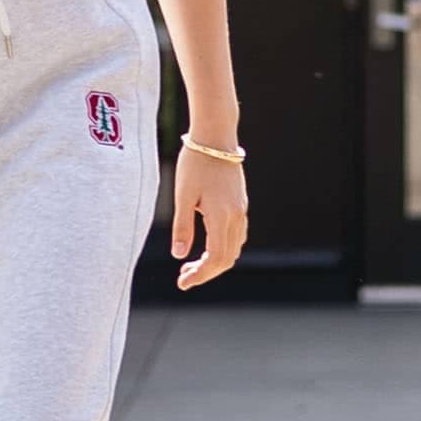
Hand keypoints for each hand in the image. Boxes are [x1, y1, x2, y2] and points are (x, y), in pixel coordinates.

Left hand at [170, 143, 246, 290]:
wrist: (216, 137)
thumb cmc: (196, 162)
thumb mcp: (183, 195)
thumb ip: (182, 226)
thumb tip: (179, 255)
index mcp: (221, 216)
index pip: (214, 259)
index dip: (200, 276)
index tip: (183, 283)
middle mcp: (236, 217)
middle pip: (226, 259)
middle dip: (206, 272)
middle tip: (183, 276)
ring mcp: (241, 210)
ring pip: (233, 249)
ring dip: (214, 262)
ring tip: (190, 264)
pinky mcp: (240, 204)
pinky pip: (236, 236)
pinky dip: (222, 249)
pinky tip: (206, 246)